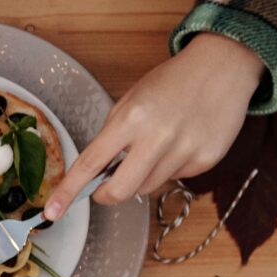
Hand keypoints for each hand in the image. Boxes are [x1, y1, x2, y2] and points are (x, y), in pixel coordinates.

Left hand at [42, 33, 262, 218]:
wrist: (224, 65)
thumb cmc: (172, 82)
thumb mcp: (131, 99)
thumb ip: (112, 135)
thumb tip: (97, 172)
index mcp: (131, 119)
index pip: (90, 164)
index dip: (68, 191)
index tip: (52, 211)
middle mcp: (158, 137)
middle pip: (120, 191)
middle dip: (106, 195)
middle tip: (106, 186)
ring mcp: (185, 151)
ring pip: (147, 188)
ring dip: (141, 177)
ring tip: (156, 146)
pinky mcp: (207, 160)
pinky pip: (175, 178)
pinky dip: (170, 168)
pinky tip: (181, 143)